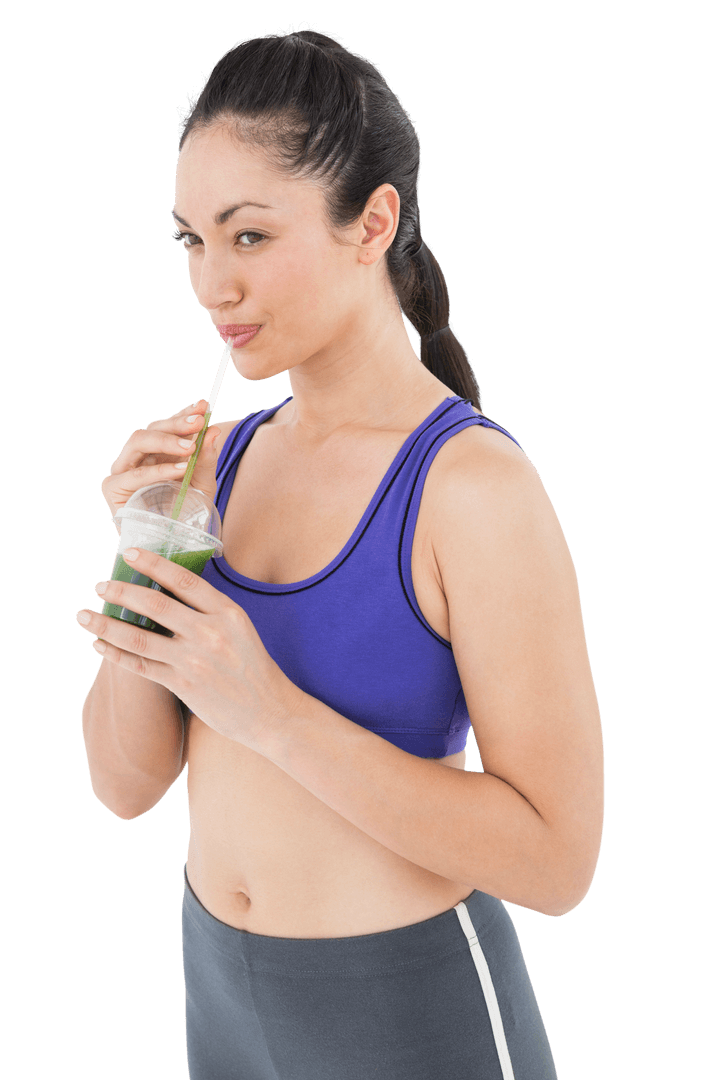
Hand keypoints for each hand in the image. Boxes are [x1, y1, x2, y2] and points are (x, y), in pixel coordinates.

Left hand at [75, 547, 301, 752]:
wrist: (269, 711)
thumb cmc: (252, 666)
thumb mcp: (240, 627)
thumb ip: (209, 610)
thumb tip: (169, 589)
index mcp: (227, 613)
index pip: (184, 580)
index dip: (153, 564)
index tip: (129, 553)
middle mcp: (210, 633)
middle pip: (155, 606)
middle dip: (121, 592)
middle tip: (99, 585)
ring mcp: (195, 661)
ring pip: (139, 638)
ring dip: (106, 624)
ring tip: (84, 615)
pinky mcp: (184, 685)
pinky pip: (141, 666)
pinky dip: (115, 654)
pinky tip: (99, 644)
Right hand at [100, 399, 222, 534]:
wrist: (172, 547)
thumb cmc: (186, 514)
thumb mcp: (203, 485)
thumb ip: (207, 459)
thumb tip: (214, 431)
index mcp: (156, 451)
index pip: (167, 425)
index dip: (183, 413)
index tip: (203, 406)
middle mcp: (137, 457)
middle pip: (151, 428)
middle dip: (176, 423)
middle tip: (199, 422)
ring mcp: (123, 470)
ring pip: (137, 441)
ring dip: (165, 441)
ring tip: (190, 448)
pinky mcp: (113, 489)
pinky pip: (133, 474)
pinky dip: (157, 470)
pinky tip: (179, 469)